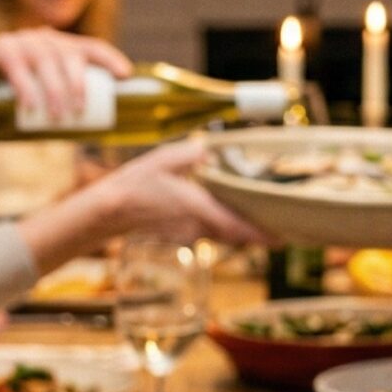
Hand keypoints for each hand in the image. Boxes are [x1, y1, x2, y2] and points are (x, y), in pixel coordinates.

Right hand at [0, 27, 134, 117]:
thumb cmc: (15, 86)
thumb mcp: (40, 86)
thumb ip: (62, 100)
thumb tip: (94, 136)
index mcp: (60, 45)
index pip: (90, 46)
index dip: (109, 58)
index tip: (124, 76)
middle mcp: (44, 38)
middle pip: (68, 55)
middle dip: (78, 83)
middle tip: (80, 112)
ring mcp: (21, 41)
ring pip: (44, 62)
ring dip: (54, 91)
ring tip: (59, 117)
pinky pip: (15, 68)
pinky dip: (24, 89)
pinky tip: (30, 107)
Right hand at [22, 138, 265, 266]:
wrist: (109, 210)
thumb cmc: (136, 183)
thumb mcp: (167, 158)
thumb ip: (194, 154)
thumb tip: (211, 151)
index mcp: (199, 209)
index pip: (239, 227)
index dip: (263, 235)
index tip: (283, 240)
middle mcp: (198, 227)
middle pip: (236, 235)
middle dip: (257, 233)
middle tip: (278, 228)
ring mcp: (188, 234)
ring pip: (223, 236)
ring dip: (240, 231)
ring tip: (257, 220)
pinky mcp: (180, 236)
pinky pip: (209, 233)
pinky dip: (222, 227)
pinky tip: (223, 213)